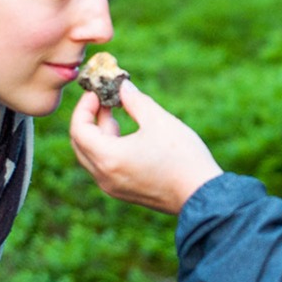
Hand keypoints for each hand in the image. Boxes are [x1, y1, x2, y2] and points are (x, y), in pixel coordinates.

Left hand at [68, 80, 222, 214]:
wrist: (202, 194)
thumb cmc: (183, 157)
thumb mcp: (159, 120)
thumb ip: (135, 100)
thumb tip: (122, 87)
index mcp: (109, 158)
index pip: (78, 129)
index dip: (84, 107)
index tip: (97, 92)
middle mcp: (104, 177)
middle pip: (80, 143)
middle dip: (90, 119)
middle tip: (105, 100)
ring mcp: (112, 187)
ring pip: (92, 156)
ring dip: (100, 133)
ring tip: (119, 113)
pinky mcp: (124, 192)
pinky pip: (104, 167)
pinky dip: (108, 148)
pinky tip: (128, 135)